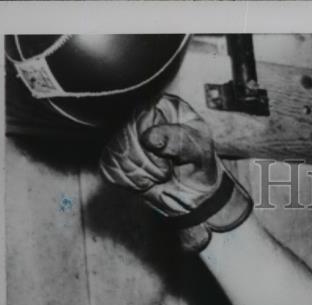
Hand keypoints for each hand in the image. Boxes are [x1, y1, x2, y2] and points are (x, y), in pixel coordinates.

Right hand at [99, 94, 250, 251]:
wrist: (194, 190)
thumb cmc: (200, 165)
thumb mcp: (200, 151)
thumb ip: (179, 141)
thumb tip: (150, 137)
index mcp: (165, 106)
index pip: (143, 117)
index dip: (154, 144)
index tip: (172, 160)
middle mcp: (142, 115)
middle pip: (126, 137)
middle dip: (149, 163)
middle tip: (167, 171)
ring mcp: (125, 134)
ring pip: (117, 154)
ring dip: (141, 174)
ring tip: (159, 175)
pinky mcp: (115, 154)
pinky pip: (111, 169)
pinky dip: (131, 181)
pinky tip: (147, 180)